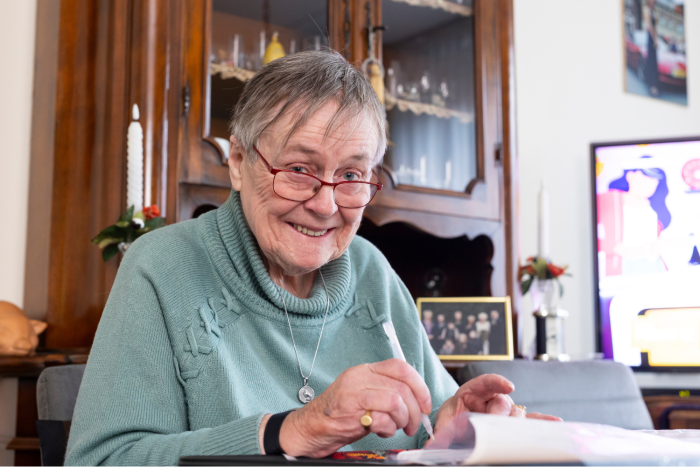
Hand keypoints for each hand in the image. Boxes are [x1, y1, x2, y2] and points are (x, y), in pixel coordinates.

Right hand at [272, 359, 431, 457]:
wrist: (311, 427)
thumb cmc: (340, 414)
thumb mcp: (365, 395)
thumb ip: (387, 391)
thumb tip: (418, 400)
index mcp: (366, 370)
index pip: (401, 367)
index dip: (420, 386)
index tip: (425, 404)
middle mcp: (360, 377)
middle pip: (403, 387)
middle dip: (416, 411)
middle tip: (413, 425)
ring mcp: (355, 391)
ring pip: (397, 401)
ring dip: (403, 420)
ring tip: (397, 428)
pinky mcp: (351, 408)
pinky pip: (382, 416)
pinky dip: (388, 428)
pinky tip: (381, 431)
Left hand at [426, 374, 561, 447]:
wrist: (455, 426)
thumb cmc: (451, 419)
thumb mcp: (444, 422)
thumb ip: (444, 430)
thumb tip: (437, 443)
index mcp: (473, 391)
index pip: (487, 382)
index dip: (497, 382)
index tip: (507, 386)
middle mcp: (493, 398)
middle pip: (503, 403)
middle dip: (500, 415)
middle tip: (493, 425)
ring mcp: (506, 410)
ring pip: (516, 414)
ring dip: (514, 424)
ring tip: (509, 433)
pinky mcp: (514, 422)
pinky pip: (530, 420)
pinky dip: (542, 421)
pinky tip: (555, 422)